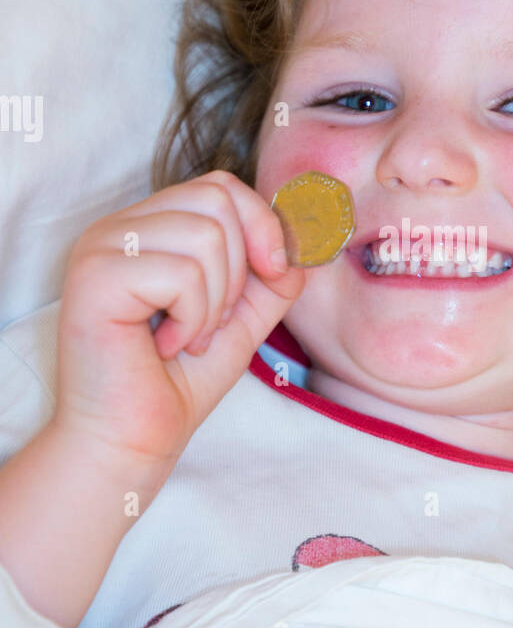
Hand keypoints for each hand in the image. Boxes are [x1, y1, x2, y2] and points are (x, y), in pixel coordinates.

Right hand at [53, 169, 304, 466]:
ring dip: (214, 303)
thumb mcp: (243, 317)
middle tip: (210, 322)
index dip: (261, 226)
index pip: (220, 187)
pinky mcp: (94, 277)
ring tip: (185, 338)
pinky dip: (192, 318)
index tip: (272, 274)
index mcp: (146, 228)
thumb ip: (272, 275)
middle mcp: (117, 228)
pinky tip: (165, 346)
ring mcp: (100, 247)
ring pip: (205, 236)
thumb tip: (303, 239)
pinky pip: (182, 274)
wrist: (133, 440)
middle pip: (217, 200)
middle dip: (240, 270)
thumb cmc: (177, 382)